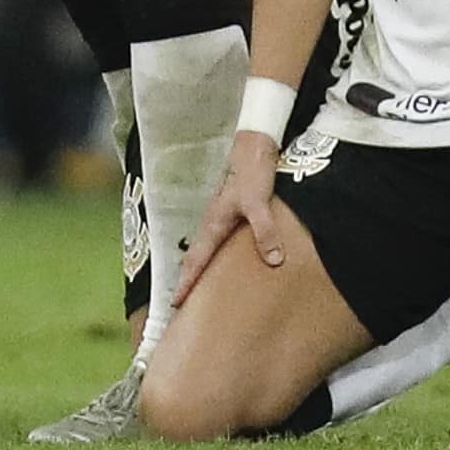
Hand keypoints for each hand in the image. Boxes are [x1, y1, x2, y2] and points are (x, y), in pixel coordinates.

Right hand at [177, 134, 287, 299]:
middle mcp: (211, 223)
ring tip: (197, 288)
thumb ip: (265, 232)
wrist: (253, 146)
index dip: (186, 282)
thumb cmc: (252, 173)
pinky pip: (216, 241)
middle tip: (180, 303)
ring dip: (198, 268)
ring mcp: (218, 217)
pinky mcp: (228, 212)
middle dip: (186, 280)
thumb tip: (273, 261)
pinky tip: (221, 261)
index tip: (175, 303)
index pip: (196, 261)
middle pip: (194, 258)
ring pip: (204, 249)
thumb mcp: (259, 203)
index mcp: (214, 224)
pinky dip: (212, 255)